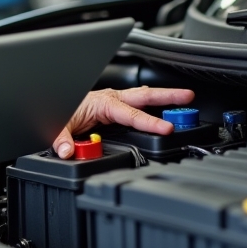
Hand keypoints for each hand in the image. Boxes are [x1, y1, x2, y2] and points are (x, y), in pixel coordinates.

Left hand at [53, 86, 194, 158]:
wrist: (57, 102)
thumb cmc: (62, 111)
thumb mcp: (58, 126)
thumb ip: (64, 140)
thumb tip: (68, 151)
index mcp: (102, 103)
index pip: (131, 114)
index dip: (150, 122)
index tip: (167, 128)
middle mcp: (111, 99)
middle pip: (144, 96)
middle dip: (168, 96)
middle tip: (189, 96)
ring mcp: (114, 101)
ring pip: (143, 97)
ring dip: (164, 98)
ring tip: (185, 99)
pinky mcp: (115, 106)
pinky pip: (138, 104)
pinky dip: (153, 104)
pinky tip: (163, 106)